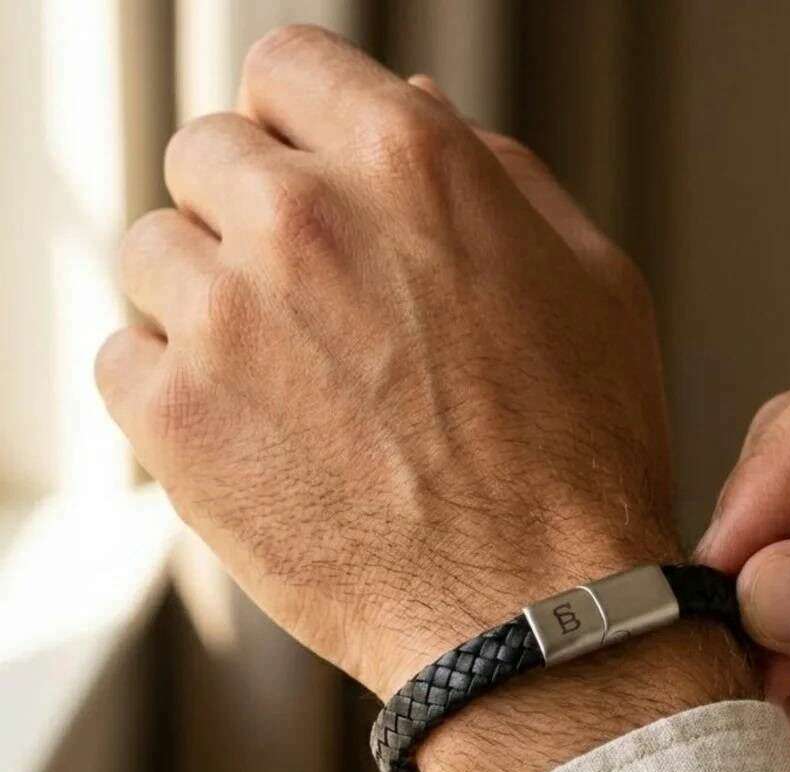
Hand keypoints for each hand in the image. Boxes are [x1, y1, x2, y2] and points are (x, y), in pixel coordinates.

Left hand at [97, 27, 751, 771]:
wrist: (536, 611)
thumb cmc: (580, 463)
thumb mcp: (591, 286)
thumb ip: (497, 178)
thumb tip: (417, 107)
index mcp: (412, 164)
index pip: (288, 69)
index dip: (299, 126)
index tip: (307, 175)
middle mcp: (305, 218)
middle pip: (208, 155)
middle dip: (252, 214)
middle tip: (308, 303)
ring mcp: (228, 318)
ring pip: (155, 253)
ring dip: (207, 301)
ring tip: (287, 383)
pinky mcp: (176, 420)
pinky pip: (124, 357)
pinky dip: (170, 388)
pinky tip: (251, 433)